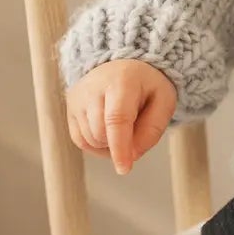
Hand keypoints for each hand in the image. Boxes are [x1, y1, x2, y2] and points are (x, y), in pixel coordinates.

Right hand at [64, 59, 176, 174]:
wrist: (124, 65)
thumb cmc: (147, 86)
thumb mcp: (164, 102)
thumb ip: (152, 130)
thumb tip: (130, 157)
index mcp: (122, 80)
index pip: (116, 119)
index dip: (120, 147)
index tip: (124, 169)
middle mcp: (93, 87)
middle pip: (102, 133)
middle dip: (120, 143)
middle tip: (136, 126)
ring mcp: (77, 97)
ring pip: (90, 140)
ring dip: (109, 144)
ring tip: (123, 123)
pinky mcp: (69, 107)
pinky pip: (81, 140)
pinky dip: (97, 143)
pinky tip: (109, 129)